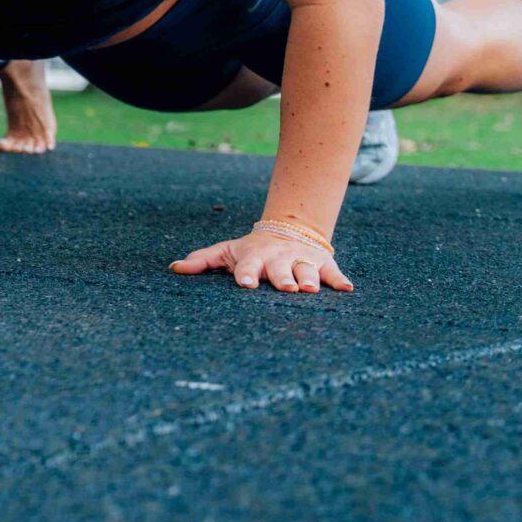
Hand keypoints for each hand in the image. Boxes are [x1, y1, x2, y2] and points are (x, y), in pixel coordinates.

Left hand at [170, 228, 352, 293]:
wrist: (286, 231)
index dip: (247, 275)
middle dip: (282, 278)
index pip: (248, 267)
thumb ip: (201, 260)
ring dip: (309, 279)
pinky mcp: (324, 264)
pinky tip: (347, 289)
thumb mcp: (226, 251)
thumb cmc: (251, 251)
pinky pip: (333, 273)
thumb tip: (174, 268)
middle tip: (286, 288)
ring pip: (306, 270)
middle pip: (280, 270)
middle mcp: (278, 259)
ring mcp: (302, 260)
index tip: (246, 285)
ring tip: (310, 289)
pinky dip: (340, 280)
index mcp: (254, 257)